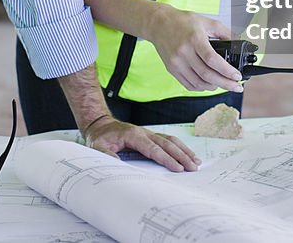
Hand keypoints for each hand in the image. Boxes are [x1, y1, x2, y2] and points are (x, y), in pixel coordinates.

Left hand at [83, 115, 200, 171]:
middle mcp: (144, 133)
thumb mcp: (97, 147)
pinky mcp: (150, 136)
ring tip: (196, 162)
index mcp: (134, 135)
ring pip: (171, 140)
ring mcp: (148, 133)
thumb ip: (107, 155)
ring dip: (184, 151)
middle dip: (181, 156)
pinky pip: (168, 140)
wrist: (100, 124)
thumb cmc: (100, 137)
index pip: (154, 149)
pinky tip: (187, 154)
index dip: (166, 159)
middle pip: (167, 144)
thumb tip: (117, 164)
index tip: (178, 168)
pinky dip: (179, 147)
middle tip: (193, 168)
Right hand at [147, 5, 243, 92]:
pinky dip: (201, 87)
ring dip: (214, 86)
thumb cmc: (182, 21)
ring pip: (198, 83)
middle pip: (207, 75)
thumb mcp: (206, 21)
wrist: (158, 23)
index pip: (212, 60)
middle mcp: (184, 52)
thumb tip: (238, 44)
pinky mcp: (172, 69)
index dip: (226, 71)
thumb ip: (224, 32)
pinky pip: (188, 84)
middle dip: (225, 83)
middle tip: (237, 86)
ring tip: (224, 84)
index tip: (237, 76)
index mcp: (194, 39)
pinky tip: (209, 84)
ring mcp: (177, 62)